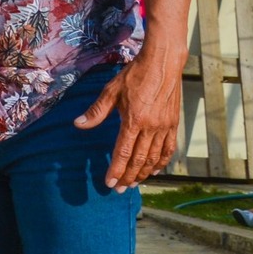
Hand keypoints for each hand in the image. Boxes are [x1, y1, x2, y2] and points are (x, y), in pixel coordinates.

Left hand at [75, 52, 180, 190]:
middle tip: (120, 190)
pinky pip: (169, 148)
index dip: (116, 170)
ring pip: (155, 157)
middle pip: (139, 160)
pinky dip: (162, 162)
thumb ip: (96, 111)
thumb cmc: (134, 75)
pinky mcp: (173, 124)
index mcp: (133, 120)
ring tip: (135, 183)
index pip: (123, 153)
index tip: (110, 184)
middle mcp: (151, 127)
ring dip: (144, 173)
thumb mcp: (111, 91)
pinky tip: (155, 170)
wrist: (163, 63)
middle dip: (129, 177)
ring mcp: (164, 126)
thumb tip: (79, 124)